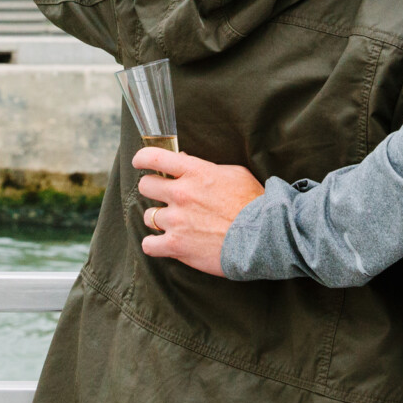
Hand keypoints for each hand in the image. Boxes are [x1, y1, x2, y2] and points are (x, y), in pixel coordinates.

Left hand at [133, 147, 264, 276]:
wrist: (263, 236)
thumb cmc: (252, 203)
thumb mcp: (233, 173)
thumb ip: (205, 167)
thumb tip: (183, 161)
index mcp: (195, 172)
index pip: (155, 157)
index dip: (142, 158)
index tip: (140, 162)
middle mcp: (181, 193)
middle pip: (145, 186)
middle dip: (153, 190)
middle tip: (165, 198)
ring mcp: (176, 220)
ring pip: (148, 216)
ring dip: (159, 220)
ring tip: (175, 224)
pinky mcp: (176, 245)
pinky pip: (149, 245)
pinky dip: (154, 245)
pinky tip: (164, 244)